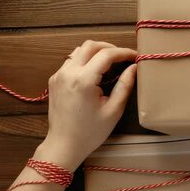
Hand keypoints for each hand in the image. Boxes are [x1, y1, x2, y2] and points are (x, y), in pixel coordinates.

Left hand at [35, 41, 136, 170]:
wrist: (63, 145)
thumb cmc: (90, 132)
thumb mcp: (113, 110)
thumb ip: (125, 86)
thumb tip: (134, 67)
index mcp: (83, 81)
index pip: (106, 54)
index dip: (123, 52)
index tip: (135, 56)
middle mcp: (68, 73)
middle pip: (90, 45)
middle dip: (109, 47)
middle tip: (123, 57)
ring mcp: (59, 75)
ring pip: (79, 50)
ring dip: (96, 52)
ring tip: (110, 63)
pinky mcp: (55, 80)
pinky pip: (71, 61)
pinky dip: (85, 60)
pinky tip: (95, 72)